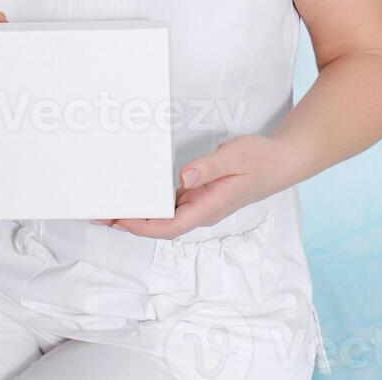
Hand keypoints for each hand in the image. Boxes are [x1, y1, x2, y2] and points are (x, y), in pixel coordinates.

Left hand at [89, 135, 286, 238]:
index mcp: (209, 207)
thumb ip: (210, 167)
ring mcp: (201, 204)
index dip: (142, 226)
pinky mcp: (201, 194)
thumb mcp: (236, 155)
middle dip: (130, 221)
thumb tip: (184, 177)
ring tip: (109, 204)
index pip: (170, 226)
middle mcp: (202, 210)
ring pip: (164, 215)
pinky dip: (152, 201)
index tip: (119, 219)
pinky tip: (138, 192)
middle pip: (161, 225)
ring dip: (138, 212)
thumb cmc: (260, 159)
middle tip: (100, 212)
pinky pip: (172, 203)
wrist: (281, 162)